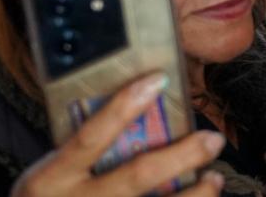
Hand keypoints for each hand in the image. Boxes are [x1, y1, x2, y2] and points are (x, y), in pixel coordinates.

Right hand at [13, 72, 224, 196]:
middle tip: (213, 139)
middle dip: (183, 155)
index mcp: (51, 178)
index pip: (90, 137)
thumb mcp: (51, 173)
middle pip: (137, 176)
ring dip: (195, 194)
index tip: (159, 79)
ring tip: (214, 178)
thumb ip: (84, 149)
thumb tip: (142, 104)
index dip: (123, 107)